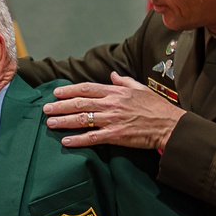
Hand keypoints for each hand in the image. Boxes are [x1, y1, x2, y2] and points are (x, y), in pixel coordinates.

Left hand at [43, 72, 184, 149]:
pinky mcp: (116, 135)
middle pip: (80, 103)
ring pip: (82, 119)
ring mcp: (112, 120)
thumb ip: (124, 81)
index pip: (87, 88)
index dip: (69, 90)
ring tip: (50, 123)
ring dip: (64, 121)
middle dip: (60, 106)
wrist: (169, 125)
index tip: (56, 93)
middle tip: (46, 110)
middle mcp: (111, 104)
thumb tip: (113, 75)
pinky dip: (78, 139)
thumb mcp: (140, 88)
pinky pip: (92, 137)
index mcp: (116, 92)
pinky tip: (66, 141)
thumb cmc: (157, 107)